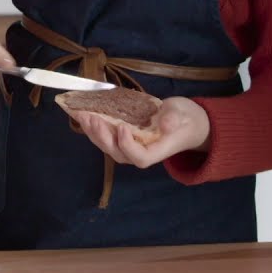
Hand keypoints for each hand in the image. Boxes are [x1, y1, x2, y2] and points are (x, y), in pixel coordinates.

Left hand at [72, 97, 211, 168]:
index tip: (123, 127)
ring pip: (109, 147)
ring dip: (94, 133)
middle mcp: (142, 152)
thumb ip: (174, 118)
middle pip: (119, 154)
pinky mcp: (125, 137)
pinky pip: (107, 137)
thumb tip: (166, 123)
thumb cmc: (187, 119)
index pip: (139, 158)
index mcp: (158, 151)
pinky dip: (95, 127)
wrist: (188, 122)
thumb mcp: (183, 114)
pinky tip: (85, 114)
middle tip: (93, 118)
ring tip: (83, 115)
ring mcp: (132, 146)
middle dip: (103, 138)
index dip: (128, 145)